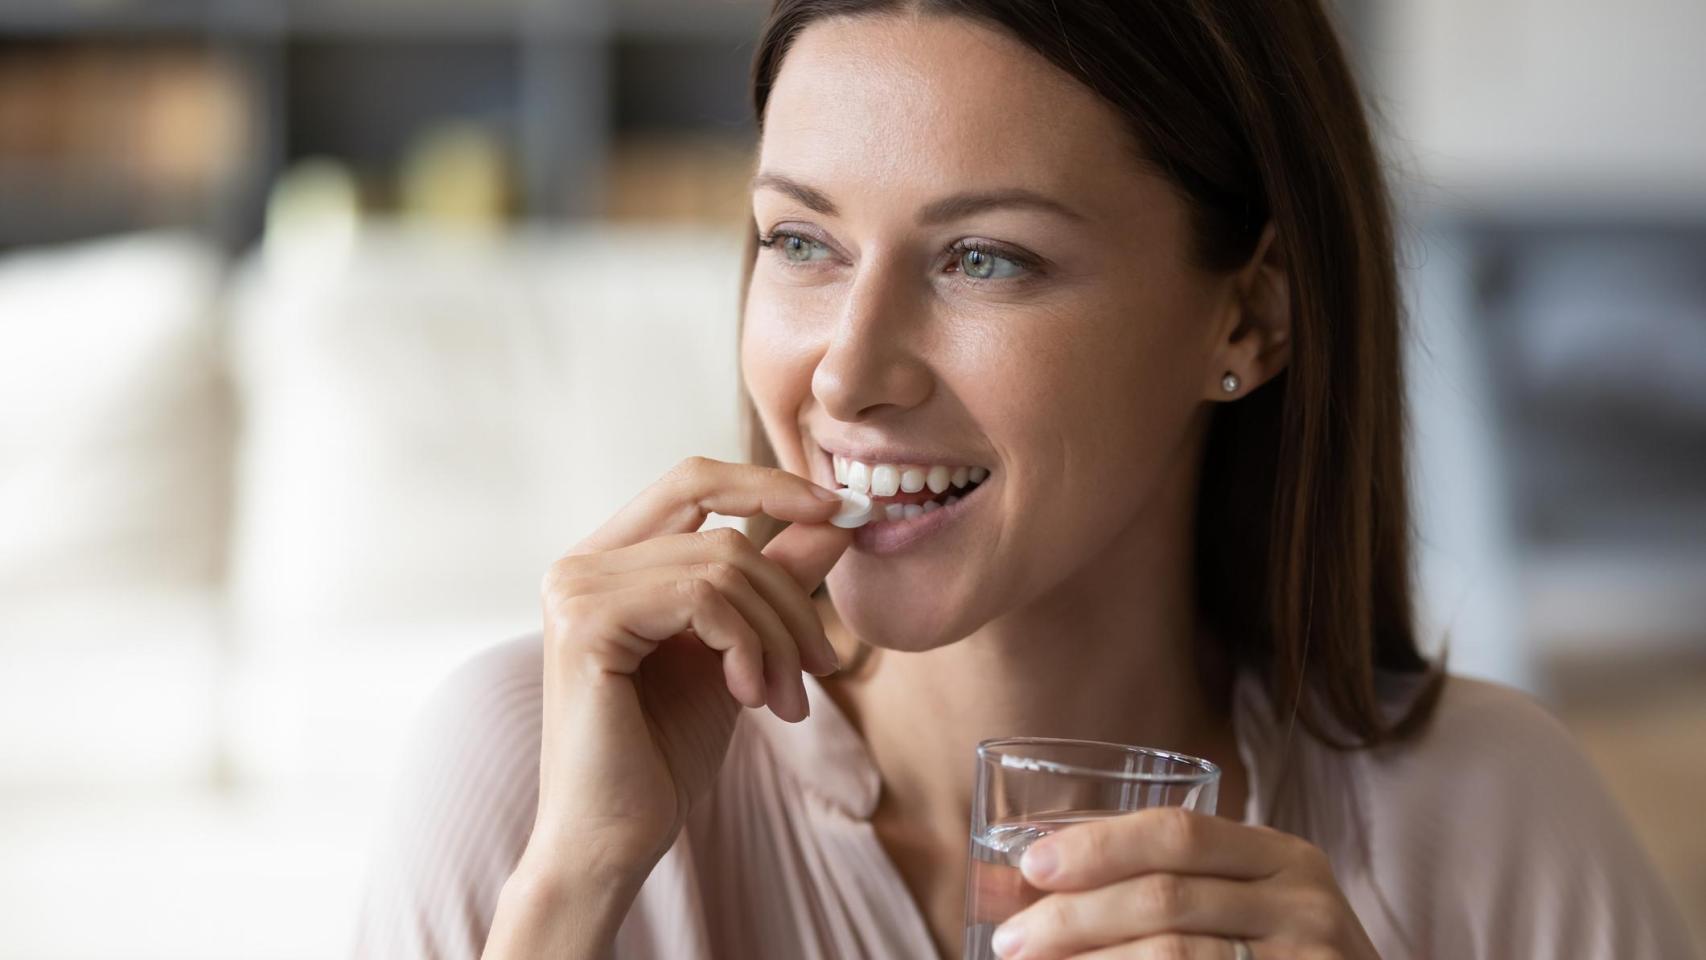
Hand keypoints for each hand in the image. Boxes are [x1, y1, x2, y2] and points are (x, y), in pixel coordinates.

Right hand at [516, 457, 851, 887]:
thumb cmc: (663, 751)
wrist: (613, 838)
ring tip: (787, 699)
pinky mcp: (586, 623)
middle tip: (822, 666)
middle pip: (721, 529)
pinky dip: (748, 646)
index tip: (843, 510)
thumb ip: (775, 580)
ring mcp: (575, 589)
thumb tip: (836, 518)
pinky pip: (703, 599)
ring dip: (777, 636)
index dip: (769, 483)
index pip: (693, 481)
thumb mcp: (738, 650)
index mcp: (608, 561)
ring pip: (722, 567)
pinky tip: (750, 696)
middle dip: (789, 596)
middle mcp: (580, 563)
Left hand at [989, 809, 1379, 958]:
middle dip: (1073, 918)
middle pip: (1165, 897)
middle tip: (1011, 941)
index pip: (1179, 832)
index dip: (1098, 844)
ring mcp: (1309, 959)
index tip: (1030, 864)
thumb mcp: (1243, 909)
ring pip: (1174, 955)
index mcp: (1282, 856)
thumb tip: (1016, 882)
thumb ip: (1159, 885)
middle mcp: (1303, 902)